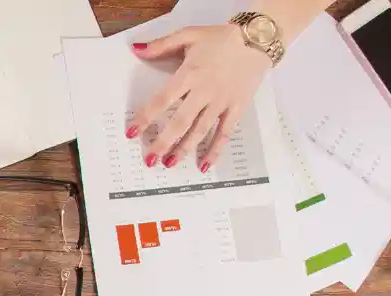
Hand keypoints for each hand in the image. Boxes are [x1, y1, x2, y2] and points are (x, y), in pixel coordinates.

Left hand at [127, 26, 271, 171]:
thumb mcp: (189, 34)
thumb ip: (161, 45)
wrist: (258, 38)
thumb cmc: (222, 38)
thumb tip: (136, 50)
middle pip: (180, 122)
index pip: (162, 100)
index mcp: (190, 74)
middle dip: (163, 142)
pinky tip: (205, 165)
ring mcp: (222, 102)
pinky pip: (225, 132)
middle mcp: (205, 91)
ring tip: (169, 164)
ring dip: (184, 149)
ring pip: (201, 130)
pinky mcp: (237, 108)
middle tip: (149, 159)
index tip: (131, 133)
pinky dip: (216, 150)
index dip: (145, 118)